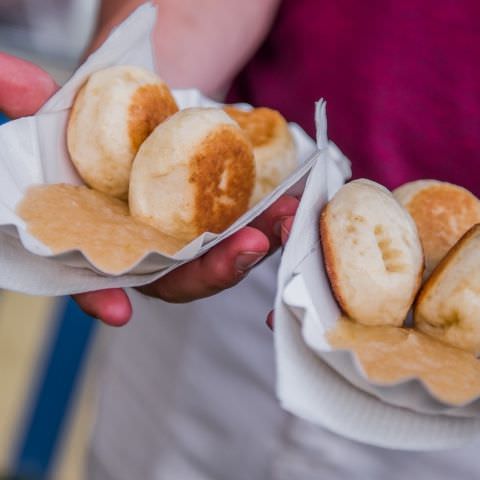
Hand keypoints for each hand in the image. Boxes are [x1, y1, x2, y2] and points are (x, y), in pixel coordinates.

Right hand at [0, 52, 298, 326]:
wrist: (151, 104)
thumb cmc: (104, 116)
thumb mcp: (69, 111)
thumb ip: (36, 106)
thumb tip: (13, 78)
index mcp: (102, 232)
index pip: (95, 274)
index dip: (98, 295)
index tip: (116, 312)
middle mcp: (146, 244)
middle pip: (175, 277)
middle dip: (211, 270)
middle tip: (248, 247)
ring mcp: (185, 234)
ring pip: (218, 257)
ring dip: (254, 246)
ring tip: (284, 221)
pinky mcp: (218, 217)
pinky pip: (246, 228)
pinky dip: (268, 220)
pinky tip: (289, 204)